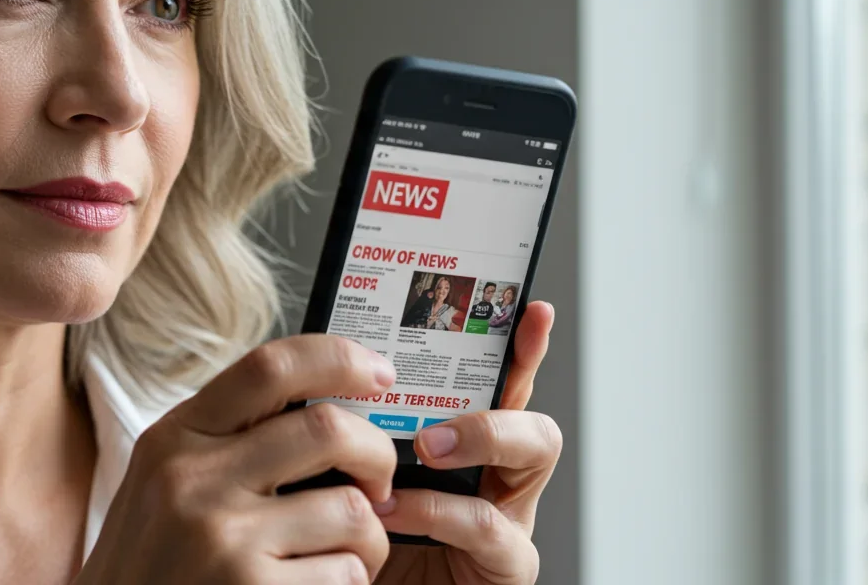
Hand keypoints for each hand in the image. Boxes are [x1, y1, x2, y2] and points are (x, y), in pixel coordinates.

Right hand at [76, 334, 398, 583]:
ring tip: (341, 557)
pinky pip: (346, 574)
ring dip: (368, 540)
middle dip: (377, 456)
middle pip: (328, 429)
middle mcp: (195, 479)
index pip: (269, 367)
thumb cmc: (152, 565)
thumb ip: (228, 441)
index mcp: (177, 438)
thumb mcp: (166, 483)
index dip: (339, 359)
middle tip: (379, 484)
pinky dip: (348, 584)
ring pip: (351, 512)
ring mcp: (223, 537)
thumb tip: (328, 410)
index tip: (380, 375)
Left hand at [375, 302, 561, 584]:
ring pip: (531, 463)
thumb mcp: (355, 468)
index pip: (503, 387)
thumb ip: (361, 425)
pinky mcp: (506, 566)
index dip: (523, 348)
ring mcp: (508, 524)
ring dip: (475, 444)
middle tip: (436, 424)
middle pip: (536, 427)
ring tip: (422, 452)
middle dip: (497, 410)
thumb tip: (331, 365)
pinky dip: (437, 512)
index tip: (533, 309)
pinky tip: (393, 511)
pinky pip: (486, 525)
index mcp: (466, 448)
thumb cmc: (356, 534)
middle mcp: (499, 483)